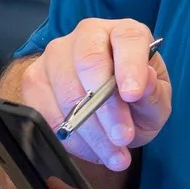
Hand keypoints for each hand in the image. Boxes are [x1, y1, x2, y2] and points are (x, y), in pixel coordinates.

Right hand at [22, 18, 171, 170]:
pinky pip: (47, 112)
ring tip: (114, 155)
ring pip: (67, 92)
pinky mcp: (34, 80)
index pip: (127, 38)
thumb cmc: (135, 100)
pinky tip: (92, 151)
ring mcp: (55, 55)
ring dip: (91, 131)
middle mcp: (87, 36)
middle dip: (107, 107)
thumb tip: (145, 81)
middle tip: (122, 137)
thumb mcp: (155, 101)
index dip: (130, 65)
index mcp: (123, 33)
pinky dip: (72, 139)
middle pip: (89, 63)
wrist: (103, 112)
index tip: (133, 95)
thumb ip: (153, 94)